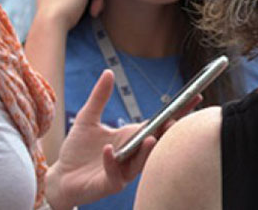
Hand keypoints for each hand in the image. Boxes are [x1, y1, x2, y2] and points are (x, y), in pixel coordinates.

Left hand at [45, 70, 165, 209]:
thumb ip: (99, 97)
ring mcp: (124, 170)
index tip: (195, 96)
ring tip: (150, 138)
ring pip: (141, 162)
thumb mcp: (87, 119)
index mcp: (133, 136)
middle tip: (174, 120)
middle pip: (157, 142)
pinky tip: (108, 151)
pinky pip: (115, 174)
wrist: (62, 176)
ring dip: (146, 151)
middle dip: (167, 133)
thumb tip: (108, 72)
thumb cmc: (77, 150)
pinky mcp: (110, 184)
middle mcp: (133, 154)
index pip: (160, 123)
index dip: (178, 111)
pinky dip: (112, 162)